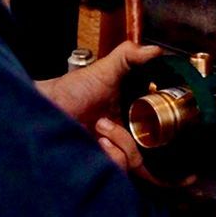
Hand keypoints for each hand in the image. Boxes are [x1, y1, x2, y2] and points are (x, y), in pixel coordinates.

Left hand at [36, 41, 161, 174]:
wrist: (49, 108)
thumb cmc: (73, 89)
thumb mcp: (105, 69)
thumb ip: (129, 55)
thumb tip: (156, 50)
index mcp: (133, 115)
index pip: (161, 130)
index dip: (167, 130)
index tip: (165, 119)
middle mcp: (128, 135)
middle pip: (153, 150)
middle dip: (142, 138)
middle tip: (111, 121)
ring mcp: (116, 152)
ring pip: (137, 159)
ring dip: (120, 141)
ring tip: (100, 129)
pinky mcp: (104, 165)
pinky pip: (122, 166)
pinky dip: (112, 153)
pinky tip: (97, 143)